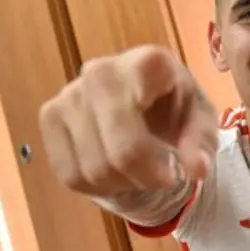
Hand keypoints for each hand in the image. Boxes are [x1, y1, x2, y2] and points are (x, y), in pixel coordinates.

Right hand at [38, 44, 218, 196]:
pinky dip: (92, 185)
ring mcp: (68, 93)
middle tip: (155, 179)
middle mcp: (99, 71)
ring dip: (117, 184)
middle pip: (113, 155)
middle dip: (138, 180)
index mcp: (146, 65)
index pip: (137, 136)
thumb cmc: (175, 108)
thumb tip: (196, 169)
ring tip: (135, 173)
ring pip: (88, 169)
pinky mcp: (49, 114)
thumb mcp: (201, 122)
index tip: (170, 174)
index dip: (152, 168)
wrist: (144, 99)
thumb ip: (201, 143)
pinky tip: (111, 172)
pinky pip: (66, 172)